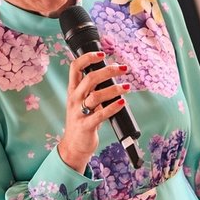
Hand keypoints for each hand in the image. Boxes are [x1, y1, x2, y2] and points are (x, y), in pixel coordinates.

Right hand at [58, 51, 129, 172]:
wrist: (73, 145)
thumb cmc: (81, 121)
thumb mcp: (82, 101)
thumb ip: (92, 88)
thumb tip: (109, 73)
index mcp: (73, 90)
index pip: (75, 67)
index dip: (87, 58)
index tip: (102, 54)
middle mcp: (74, 99)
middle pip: (89, 78)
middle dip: (108, 70)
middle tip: (123, 69)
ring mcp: (79, 113)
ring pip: (95, 96)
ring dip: (113, 89)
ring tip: (127, 87)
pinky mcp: (86, 126)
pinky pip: (100, 115)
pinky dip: (113, 107)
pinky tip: (122, 102)